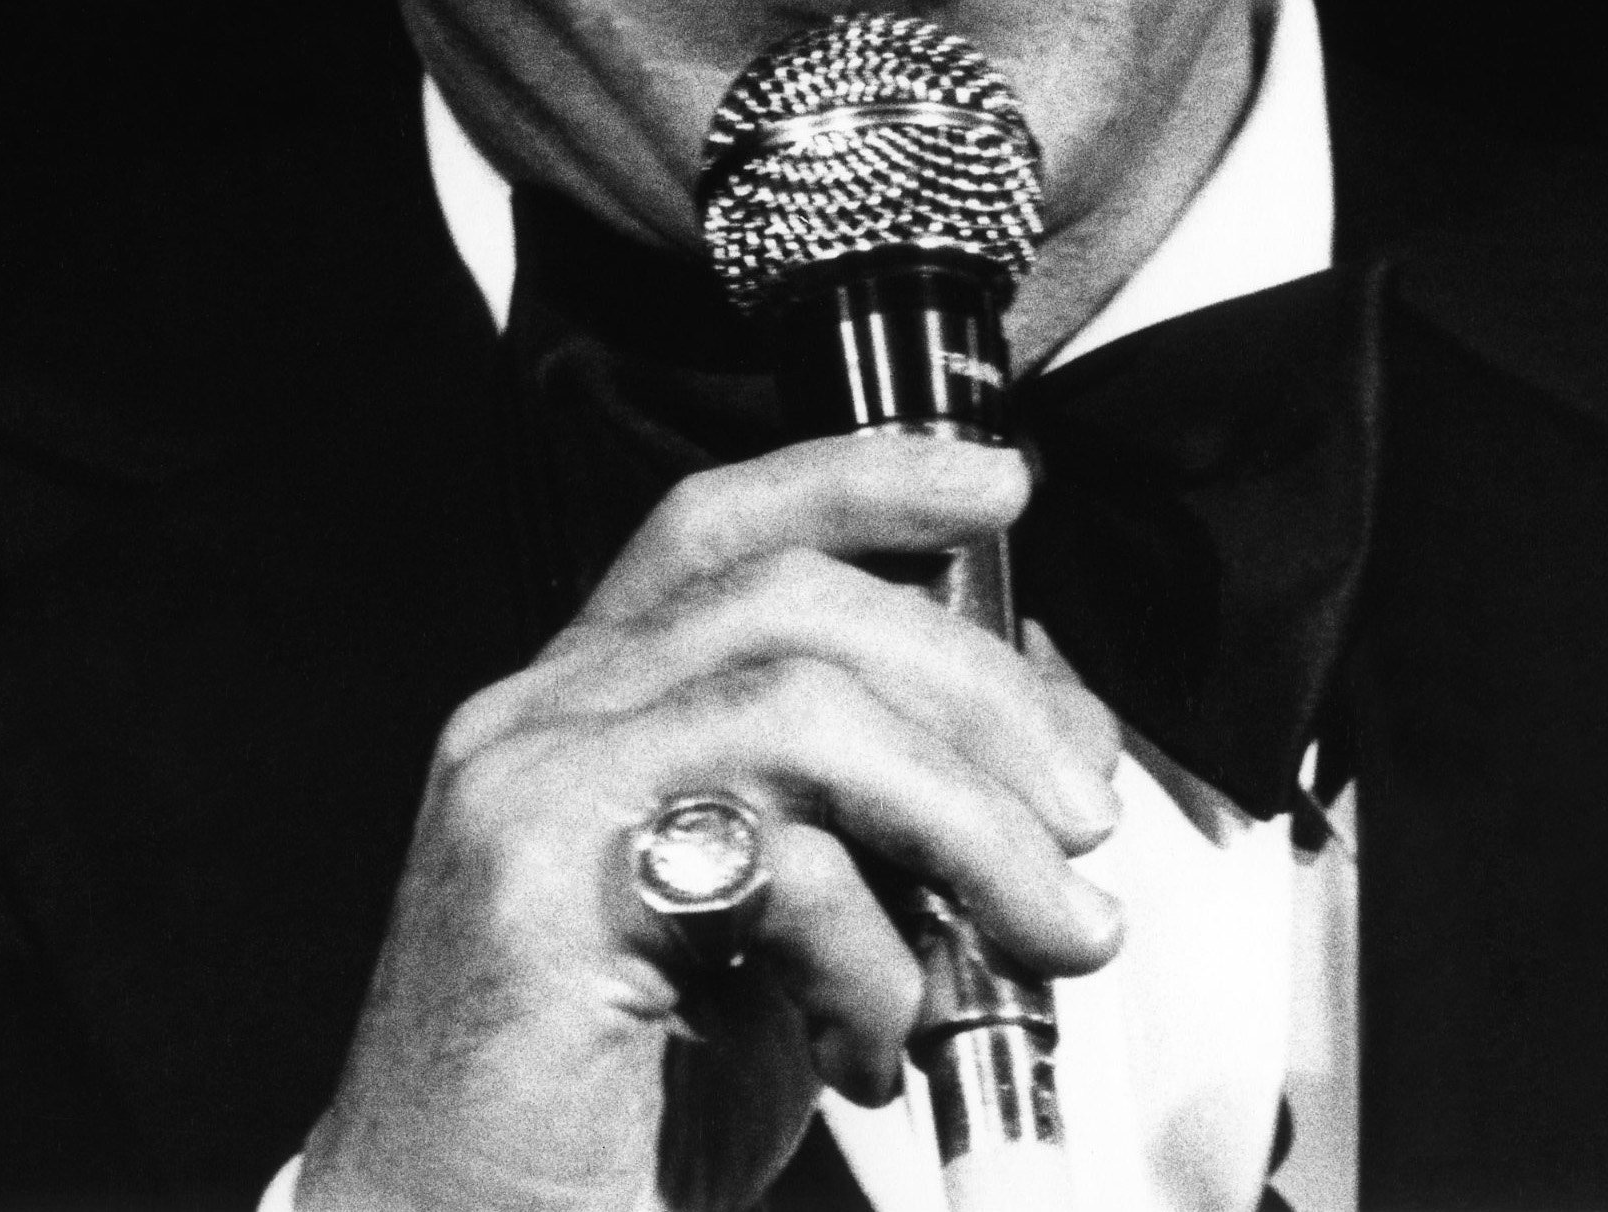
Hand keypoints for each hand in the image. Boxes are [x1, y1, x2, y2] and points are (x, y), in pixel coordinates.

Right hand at [297, 434, 1125, 1211]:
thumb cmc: (617, 1128)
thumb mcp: (794, 943)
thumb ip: (888, 827)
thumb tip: (1053, 747)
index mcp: (589, 711)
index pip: (721, 530)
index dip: (863, 480)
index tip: (997, 491)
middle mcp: (537, 721)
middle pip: (791, 598)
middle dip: (977, 688)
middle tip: (1081, 816)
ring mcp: (526, 793)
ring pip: (797, 701)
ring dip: (967, 815)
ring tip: (1043, 931)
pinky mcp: (540, 891)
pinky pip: (773, 859)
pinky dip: (874, 953)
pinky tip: (878, 1046)